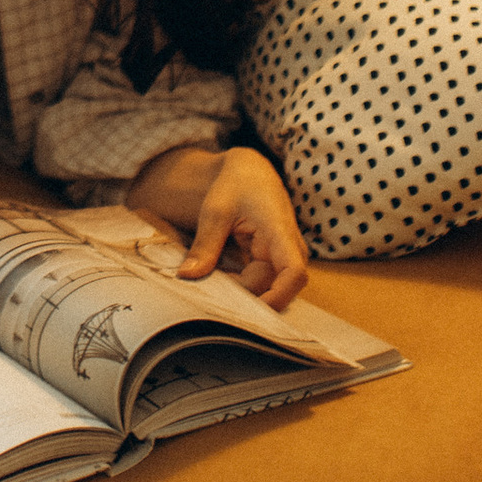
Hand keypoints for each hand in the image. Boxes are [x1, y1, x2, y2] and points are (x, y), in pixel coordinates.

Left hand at [175, 150, 309, 312]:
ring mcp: (283, 256)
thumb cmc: (236, 184)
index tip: (247, 310)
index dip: (277, 297)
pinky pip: (261, 281)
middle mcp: (288, 248)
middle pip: (274, 287)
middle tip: (209, 295)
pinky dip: (241, 284)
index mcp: (280, 232)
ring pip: (267, 287)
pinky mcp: (273, 260)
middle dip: (244, 297)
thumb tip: (187, 275)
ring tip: (211, 284)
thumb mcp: (215, 211)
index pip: (293, 274)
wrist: (249, 171)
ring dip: (241, 292)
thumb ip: (205, 245)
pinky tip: (219, 280)